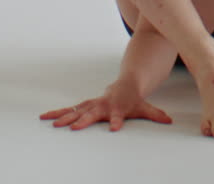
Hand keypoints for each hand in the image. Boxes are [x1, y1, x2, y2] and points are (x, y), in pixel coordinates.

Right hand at [40, 80, 172, 131]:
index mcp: (117, 107)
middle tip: (73, 128)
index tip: (115, 128)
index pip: (118, 115)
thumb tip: (169, 120)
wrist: (125, 86)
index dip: (117, 121)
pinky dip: (57, 113)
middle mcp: (102, 105)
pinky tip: (45, 117)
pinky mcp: (84, 106)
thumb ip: (156, 114)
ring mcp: (91, 105)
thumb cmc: (133, 100)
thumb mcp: (145, 107)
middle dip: (83, 120)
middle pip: (92, 114)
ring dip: (64, 117)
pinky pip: (69, 110)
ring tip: (52, 123)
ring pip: (76, 111)